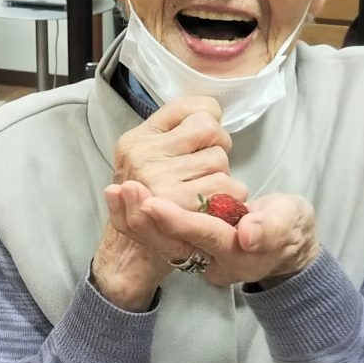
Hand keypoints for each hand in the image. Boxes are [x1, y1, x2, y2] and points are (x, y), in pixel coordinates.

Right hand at [112, 96, 247, 209]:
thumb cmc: (148, 203)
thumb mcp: (143, 160)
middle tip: (205, 170)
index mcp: (136, 140)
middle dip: (217, 148)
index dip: (209, 117)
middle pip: (209, 130)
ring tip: (207, 192)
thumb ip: (170, 134)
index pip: (190, 107)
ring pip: (220, 159)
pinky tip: (217, 207)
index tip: (205, 137)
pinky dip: (232, 199)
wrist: (131, 255)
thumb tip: (213, 111)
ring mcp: (160, 181)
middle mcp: (143, 157)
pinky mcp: (182, 207)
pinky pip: (228, 189)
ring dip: (223, 176)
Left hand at [124, 187, 320, 287]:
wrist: (286, 244)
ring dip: (133, 217)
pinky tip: (116, 196)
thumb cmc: (290, 226)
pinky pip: (154, 235)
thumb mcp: (290, 224)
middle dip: (146, 219)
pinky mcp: (185, 243)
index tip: (153, 203)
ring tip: (114, 191)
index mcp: (237, 255)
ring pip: (158, 240)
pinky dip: (133, 217)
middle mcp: (210, 261)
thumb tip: (248, 235)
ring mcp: (196, 254)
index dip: (179, 220)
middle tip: (125, 190)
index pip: (204, 237)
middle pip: (172, 243)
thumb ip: (271, 228)